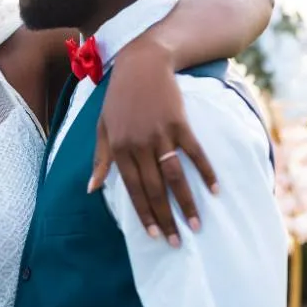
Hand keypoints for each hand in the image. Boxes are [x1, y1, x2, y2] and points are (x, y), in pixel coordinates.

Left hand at [91, 37, 218, 246]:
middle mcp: (139, 145)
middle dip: (166, 218)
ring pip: (175, 177)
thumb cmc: (119, 98)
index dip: (144, 214)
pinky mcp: (180, 124)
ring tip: (197, 225)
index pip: (132, 189)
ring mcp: (161, 134)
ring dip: (187, 203)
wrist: (142, 64)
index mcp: (119, 148)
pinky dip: (206, 172)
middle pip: (154, 189)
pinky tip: (214, 191)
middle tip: (178, 242)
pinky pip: (195, 153)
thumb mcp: (102, 127)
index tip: (154, 236)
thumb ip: (100, 159)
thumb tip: (91, 189)